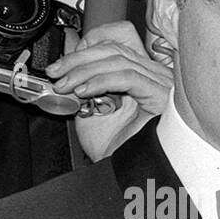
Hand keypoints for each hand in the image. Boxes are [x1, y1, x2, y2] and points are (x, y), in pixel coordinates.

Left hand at [46, 21, 172, 161]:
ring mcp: (162, 85)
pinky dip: (101, 80)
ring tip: (66, 86)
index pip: (117, 45)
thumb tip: (68, 56)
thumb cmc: (117, 148)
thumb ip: (85, 80)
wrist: (128, 173)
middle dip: (78, 59)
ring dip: (84, 71)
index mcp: (143, 77)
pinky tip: (84, 92)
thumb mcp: (92, 105)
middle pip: (115, 50)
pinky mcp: (162, 96)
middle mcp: (157, 78)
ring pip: (119, 60)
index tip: (62, 64)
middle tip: (56, 73)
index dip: (87, 48)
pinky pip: (128, 77)